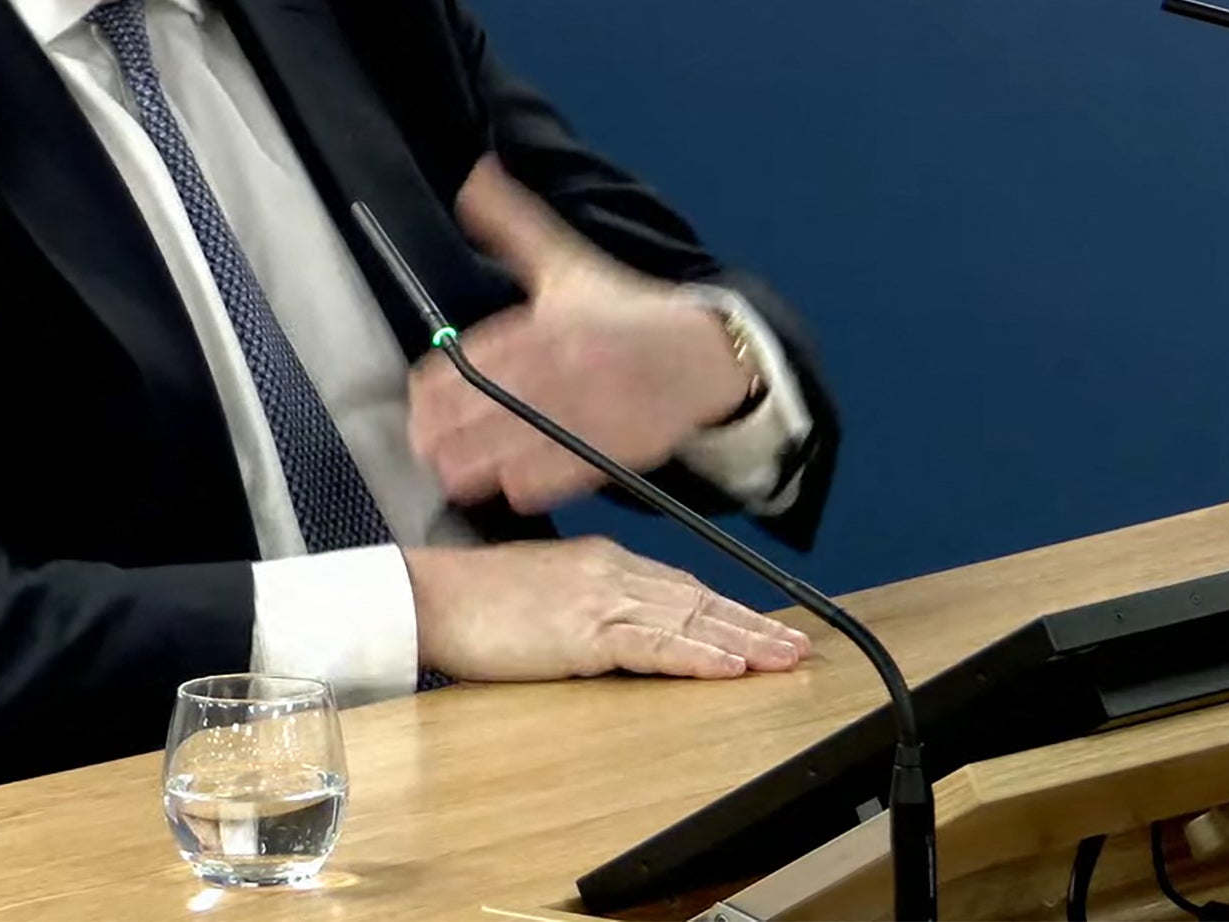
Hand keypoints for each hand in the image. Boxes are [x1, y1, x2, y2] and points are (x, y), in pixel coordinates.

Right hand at [405, 537, 811, 680]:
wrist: (430, 596)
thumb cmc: (473, 601)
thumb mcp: (542, 597)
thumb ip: (584, 607)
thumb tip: (612, 631)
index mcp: (602, 563)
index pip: (680, 587)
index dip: (727, 609)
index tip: (763, 627)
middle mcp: (612, 573)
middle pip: (698, 599)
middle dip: (752, 624)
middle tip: (799, 646)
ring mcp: (602, 600)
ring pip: (690, 619)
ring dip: (742, 641)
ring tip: (783, 658)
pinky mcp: (586, 632)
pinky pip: (655, 645)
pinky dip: (697, 655)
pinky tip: (728, 666)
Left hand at [409, 156, 759, 512]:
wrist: (701, 353)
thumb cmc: (625, 309)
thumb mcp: (567, 262)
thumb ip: (513, 226)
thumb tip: (474, 176)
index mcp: (547, 320)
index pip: (473, 358)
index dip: (436, 388)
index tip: (419, 402)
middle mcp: (564, 366)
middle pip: (487, 406)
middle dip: (445, 432)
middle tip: (424, 447)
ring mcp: (589, 410)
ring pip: (515, 445)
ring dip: (475, 464)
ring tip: (451, 473)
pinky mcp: (614, 448)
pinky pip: (560, 475)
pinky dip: (529, 484)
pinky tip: (506, 487)